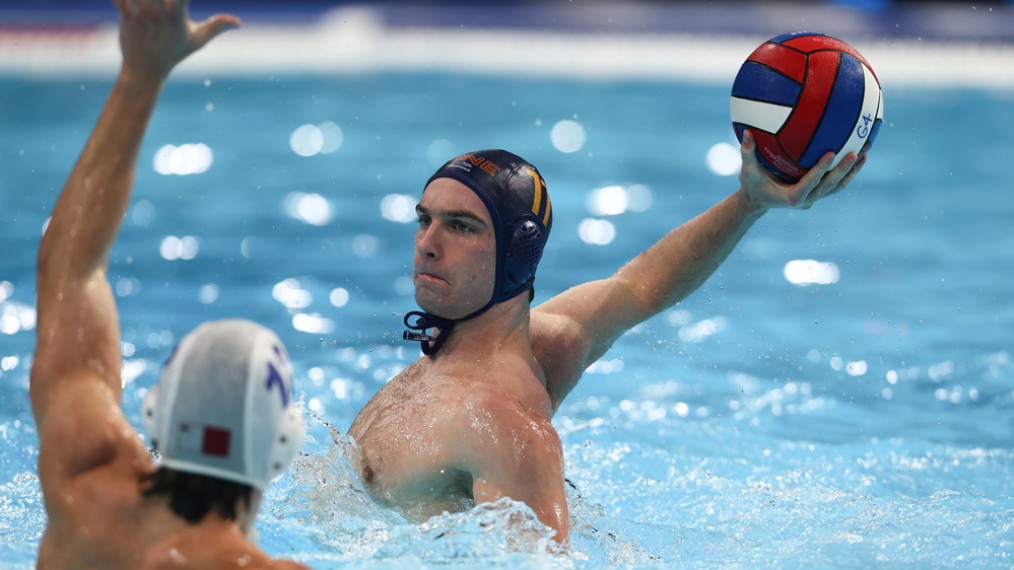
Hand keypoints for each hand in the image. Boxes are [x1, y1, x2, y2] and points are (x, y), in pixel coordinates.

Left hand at [115, 0, 239, 80]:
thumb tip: (238, 22)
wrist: (145, 70)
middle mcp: (156, 11)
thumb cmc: (173, 53)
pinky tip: (128, 1)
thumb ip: (217, 26)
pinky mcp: (124, 13)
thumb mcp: (197, 40)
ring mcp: (138, 12)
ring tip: (153, 1)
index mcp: (175, 14)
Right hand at [739, 129, 866, 211]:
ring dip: (851, 172)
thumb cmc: (752, 185)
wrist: (757, 202)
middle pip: (829, 186)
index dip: (821, 169)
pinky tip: (857, 158)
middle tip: (855, 153)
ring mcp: (813, 198)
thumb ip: (747, 153)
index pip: (810, 182)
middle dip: (843, 170)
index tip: (832, 153)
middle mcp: (806, 200)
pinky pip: (835, 184)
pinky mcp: (817, 195)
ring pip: (836, 187)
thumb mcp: (747, 171)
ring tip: (864, 155)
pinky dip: (847, 173)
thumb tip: (746, 132)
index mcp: (791, 197)